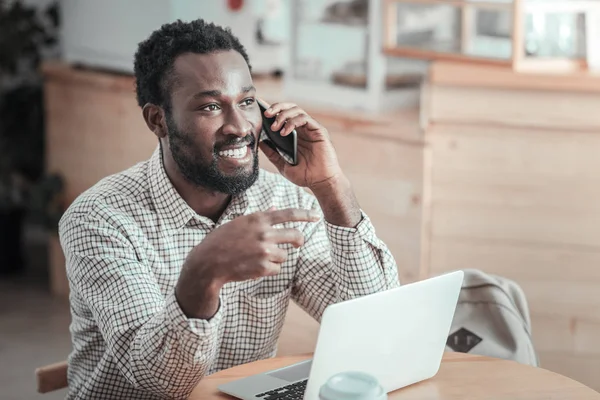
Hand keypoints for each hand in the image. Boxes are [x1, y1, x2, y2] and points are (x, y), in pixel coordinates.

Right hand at [175, 208, 319, 318]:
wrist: (209, 262)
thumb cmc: (222, 240)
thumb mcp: (239, 222)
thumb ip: (260, 216)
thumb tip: (275, 208)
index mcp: (258, 219)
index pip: (289, 214)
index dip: (305, 215)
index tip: (316, 216)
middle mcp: (264, 234)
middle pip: (295, 236)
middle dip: (299, 240)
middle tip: (298, 243)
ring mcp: (264, 251)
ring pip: (285, 255)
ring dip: (277, 258)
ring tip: (260, 257)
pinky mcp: (263, 267)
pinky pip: (277, 269)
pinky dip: (270, 269)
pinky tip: (256, 267)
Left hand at [259, 99, 342, 191]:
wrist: (320, 183)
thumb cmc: (305, 175)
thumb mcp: (283, 165)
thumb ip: (272, 154)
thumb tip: (260, 142)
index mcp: (295, 134)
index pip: (284, 115)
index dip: (273, 109)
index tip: (260, 108)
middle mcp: (303, 129)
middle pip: (290, 108)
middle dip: (277, 107)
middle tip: (266, 114)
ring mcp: (311, 129)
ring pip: (297, 110)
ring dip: (283, 115)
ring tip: (274, 127)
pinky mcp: (319, 131)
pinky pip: (305, 119)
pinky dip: (293, 122)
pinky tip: (284, 132)